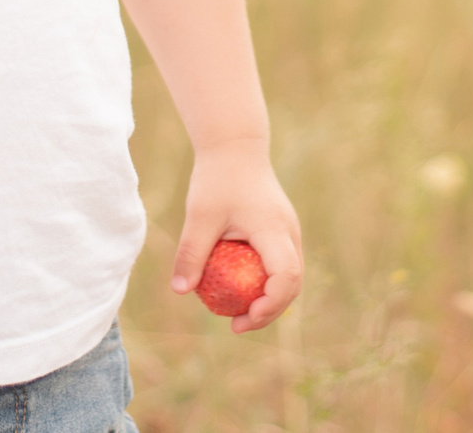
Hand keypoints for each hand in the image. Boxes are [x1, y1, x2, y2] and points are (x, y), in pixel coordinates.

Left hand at [169, 139, 303, 333]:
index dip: (270, 305)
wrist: (234, 146)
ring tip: (238, 314)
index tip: (243, 318)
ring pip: (290, 276)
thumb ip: (191, 252)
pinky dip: (267, 282)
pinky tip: (239, 288)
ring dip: (270, 299)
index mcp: (274, 230)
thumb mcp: (199, 216)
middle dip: (270, 311)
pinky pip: (281, 264)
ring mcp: (288, 231)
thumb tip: (179, 291)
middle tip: (237, 325)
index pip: (286, 277)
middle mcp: (289, 233)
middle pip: (293, 284)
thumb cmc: (216, 178)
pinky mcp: (281, 230)